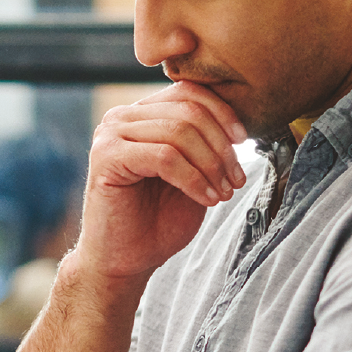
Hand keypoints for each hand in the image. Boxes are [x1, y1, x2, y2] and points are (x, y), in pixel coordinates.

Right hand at [76, 81, 250, 281]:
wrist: (125, 260)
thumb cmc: (158, 219)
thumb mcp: (193, 174)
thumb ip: (204, 143)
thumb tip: (240, 125)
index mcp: (142, 114)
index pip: (190, 91)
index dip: (223, 113)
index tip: (245, 142)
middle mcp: (122, 117)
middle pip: (188, 110)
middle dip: (221, 147)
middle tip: (236, 180)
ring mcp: (110, 134)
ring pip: (179, 132)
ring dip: (211, 165)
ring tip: (223, 193)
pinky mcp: (106, 157)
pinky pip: (164, 157)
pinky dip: (194, 179)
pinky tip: (207, 199)